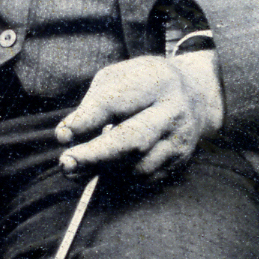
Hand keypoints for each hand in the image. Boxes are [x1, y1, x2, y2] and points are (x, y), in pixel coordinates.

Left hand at [55, 52, 223, 178]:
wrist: (194, 95)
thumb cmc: (143, 85)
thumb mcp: (116, 79)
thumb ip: (90, 105)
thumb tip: (66, 136)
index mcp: (156, 81)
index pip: (116, 103)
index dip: (86, 121)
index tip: (63, 135)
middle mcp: (173, 111)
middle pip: (132, 140)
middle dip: (95, 155)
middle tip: (66, 163)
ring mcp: (180, 139)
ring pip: (137, 166)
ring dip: (103, 171)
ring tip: (80, 167)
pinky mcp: (179, 161)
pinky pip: (145, 179)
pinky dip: (120, 178)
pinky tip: (106, 169)